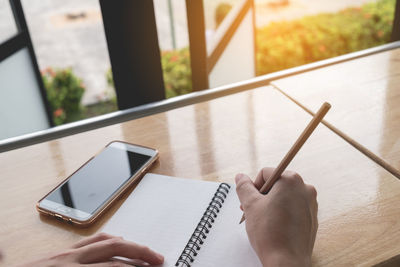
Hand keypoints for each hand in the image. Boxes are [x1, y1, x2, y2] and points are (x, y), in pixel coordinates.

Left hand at [17, 233, 163, 266]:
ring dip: (128, 245)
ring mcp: (64, 253)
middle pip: (113, 248)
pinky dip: (110, 241)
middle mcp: (69, 259)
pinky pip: (90, 241)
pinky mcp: (59, 252)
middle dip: (140, 252)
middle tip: (158, 259)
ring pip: (104, 240)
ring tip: (144, 252)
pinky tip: (117, 245)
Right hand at [235, 168, 317, 266]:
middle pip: (276, 184)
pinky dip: (282, 213)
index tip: (250, 201)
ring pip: (285, 196)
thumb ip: (244, 187)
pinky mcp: (312, 218)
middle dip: (262, 195)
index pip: (266, 173)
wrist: (286, 261)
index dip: (254, 186)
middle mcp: (305, 188)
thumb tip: (241, 177)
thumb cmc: (270, 233)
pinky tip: (274, 226)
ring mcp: (311, 204)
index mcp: (291, 180)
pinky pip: (293, 208)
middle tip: (252, 210)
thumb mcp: (250, 205)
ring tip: (262, 220)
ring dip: (271, 204)